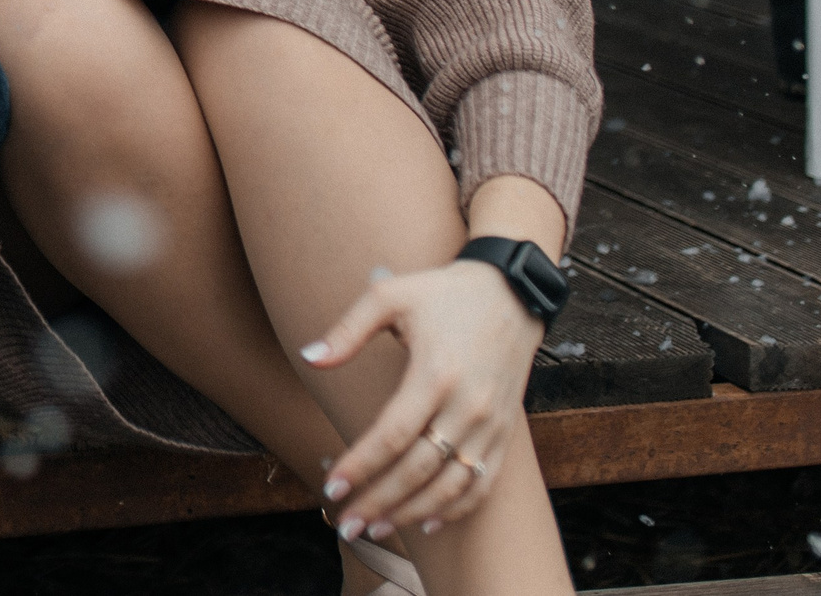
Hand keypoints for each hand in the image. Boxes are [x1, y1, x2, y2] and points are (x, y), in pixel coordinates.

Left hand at [304, 257, 544, 541]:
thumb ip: (348, 330)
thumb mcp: (390, 295)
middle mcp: (467, 406)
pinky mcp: (505, 431)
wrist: (512, 293)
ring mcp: (490, 423)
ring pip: (452, 485)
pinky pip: (483, 482)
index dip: (361, 465)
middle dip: (380, 501)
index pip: (392, 435)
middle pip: (419, 469)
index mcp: (435, 374)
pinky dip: (458, 508)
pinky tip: (429, 523)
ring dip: (414, 513)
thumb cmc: (442, 292)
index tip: (333, 487)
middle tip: (347, 524)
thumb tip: (308, 357)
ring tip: (377, 528)